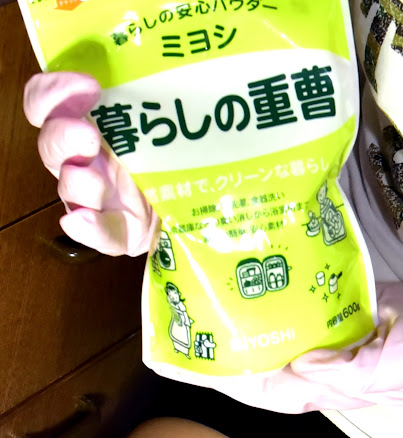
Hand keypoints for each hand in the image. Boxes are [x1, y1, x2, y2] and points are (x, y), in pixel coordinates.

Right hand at [23, 71, 156, 256]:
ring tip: (98, 183)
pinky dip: (87, 228)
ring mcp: (96, 200)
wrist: (189, 211)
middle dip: (64, 136)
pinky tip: (81, 222)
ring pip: (70, 187)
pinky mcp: (113, 232)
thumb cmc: (170, 159)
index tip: (88, 85)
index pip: (47, 103)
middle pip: (52, 145)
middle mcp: (83, 161)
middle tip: (89, 136)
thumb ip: (153, 103)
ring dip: (79, 183)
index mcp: (88, 127)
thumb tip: (164, 74)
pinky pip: (95, 233)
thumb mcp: (162, 126)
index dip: (54, 92)